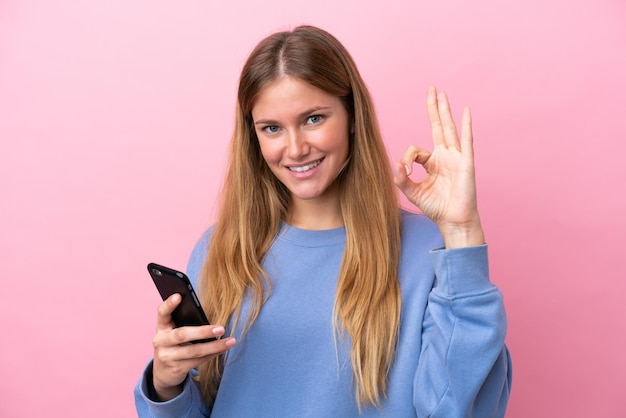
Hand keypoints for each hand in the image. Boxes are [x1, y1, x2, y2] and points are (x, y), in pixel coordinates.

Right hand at [151, 294, 235, 400]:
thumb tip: (207, 318)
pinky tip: (223, 349)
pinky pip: (198, 361)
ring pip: (194, 351)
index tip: (179, 296)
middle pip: (182, 335)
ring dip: (215, 346)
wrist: (162, 372)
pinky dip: (212, 354)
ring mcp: (167, 357)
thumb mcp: (174, 332)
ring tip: (231, 341)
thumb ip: (184, 322)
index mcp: (161, 327)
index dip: (169, 304)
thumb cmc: (174, 344)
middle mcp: (161, 341)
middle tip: (221, 328)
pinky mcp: (177, 369)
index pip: (162, 313)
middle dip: (203, 332)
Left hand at [394, 86, 484, 247]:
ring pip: (449, 129)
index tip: (407, 172)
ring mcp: (457, 158)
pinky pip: (466, 141)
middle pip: (438, 126)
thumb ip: (402, 180)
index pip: (416, 150)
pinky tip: (466, 111)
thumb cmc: (436, 207)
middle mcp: (445, 156)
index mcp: (433, 163)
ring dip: (444, 111)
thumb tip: (397, 165)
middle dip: (433, 108)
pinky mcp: (466, 163)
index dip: (408, 158)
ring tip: (441, 93)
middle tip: (431, 88)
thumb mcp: (413, 192)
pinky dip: (466, 126)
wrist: (453, 220)